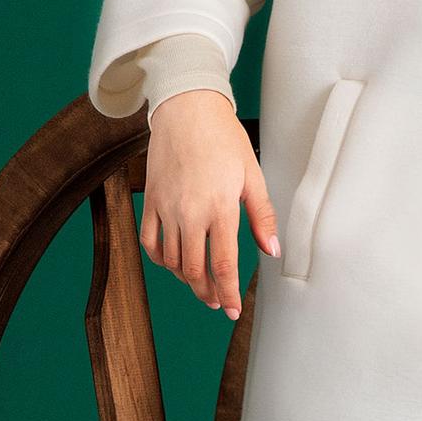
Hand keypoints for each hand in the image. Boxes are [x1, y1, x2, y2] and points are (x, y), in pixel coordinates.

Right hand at [140, 90, 279, 315]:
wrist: (186, 110)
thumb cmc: (223, 139)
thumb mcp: (253, 176)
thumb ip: (262, 217)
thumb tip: (271, 251)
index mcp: (220, 208)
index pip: (222, 265)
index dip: (228, 293)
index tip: (233, 310)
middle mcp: (190, 213)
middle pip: (194, 270)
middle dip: (208, 293)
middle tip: (218, 302)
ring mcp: (167, 208)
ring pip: (172, 260)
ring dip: (187, 279)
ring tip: (201, 284)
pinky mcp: (151, 200)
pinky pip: (150, 241)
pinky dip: (161, 259)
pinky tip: (174, 262)